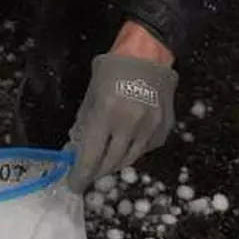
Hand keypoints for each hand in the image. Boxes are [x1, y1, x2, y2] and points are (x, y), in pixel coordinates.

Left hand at [66, 52, 178, 192]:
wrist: (149, 54)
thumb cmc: (113, 70)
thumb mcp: (91, 93)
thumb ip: (84, 123)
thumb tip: (75, 149)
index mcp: (106, 114)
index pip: (90, 155)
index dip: (81, 174)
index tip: (74, 185)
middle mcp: (130, 124)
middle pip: (110, 163)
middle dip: (96, 172)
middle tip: (88, 174)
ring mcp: (150, 128)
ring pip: (129, 160)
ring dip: (113, 164)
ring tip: (104, 163)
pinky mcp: (164, 128)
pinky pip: (145, 149)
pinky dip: (132, 151)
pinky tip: (125, 145)